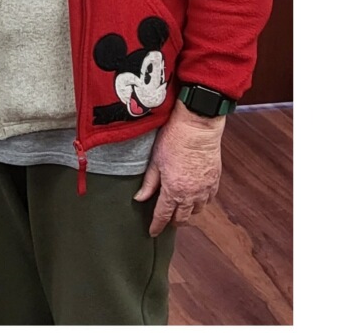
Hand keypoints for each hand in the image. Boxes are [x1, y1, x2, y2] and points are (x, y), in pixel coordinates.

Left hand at [134, 99, 225, 235]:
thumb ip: (149, 183)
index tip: (153, 231)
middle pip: (182, 219)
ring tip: (181, 206)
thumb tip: (140, 198)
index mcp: (173, 190)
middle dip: (172, 221)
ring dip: (188, 212)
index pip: (163, 216)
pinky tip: (195, 196)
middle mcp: (190, 194)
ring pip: (197, 211)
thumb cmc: (175, 138)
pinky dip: (201, 201)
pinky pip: (209, 199)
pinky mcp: (215, 179)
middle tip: (166, 219)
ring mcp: (205, 188)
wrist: (198, 124)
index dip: (156, 226)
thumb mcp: (156, 160)